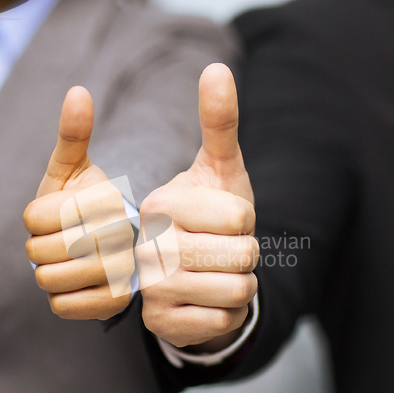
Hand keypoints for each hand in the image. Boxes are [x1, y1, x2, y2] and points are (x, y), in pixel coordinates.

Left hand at [24, 87, 134, 319]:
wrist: (109, 248)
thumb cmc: (83, 207)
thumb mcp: (72, 169)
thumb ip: (73, 134)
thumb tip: (78, 91)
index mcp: (108, 199)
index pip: (35, 217)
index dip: (36, 218)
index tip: (58, 216)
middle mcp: (121, 236)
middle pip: (39, 251)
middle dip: (41, 245)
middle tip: (63, 240)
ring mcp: (121, 272)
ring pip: (48, 279)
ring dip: (50, 270)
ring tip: (71, 260)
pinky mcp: (115, 303)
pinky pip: (61, 305)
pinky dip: (61, 296)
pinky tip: (79, 283)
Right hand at [138, 64, 258, 348]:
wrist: (194, 270)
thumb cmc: (212, 217)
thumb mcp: (220, 170)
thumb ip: (219, 123)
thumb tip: (216, 69)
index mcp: (160, 204)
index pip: (239, 217)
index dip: (245, 221)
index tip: (222, 222)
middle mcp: (147, 246)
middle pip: (242, 255)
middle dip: (245, 253)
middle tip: (221, 250)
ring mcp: (151, 288)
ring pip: (238, 290)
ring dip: (241, 283)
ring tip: (216, 273)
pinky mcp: (160, 323)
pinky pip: (225, 320)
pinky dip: (229, 312)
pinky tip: (208, 300)